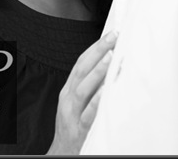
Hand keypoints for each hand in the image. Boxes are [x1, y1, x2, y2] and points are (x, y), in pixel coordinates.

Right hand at [46, 31, 115, 154]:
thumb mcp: (78, 102)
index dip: (96, 46)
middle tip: (115, 36)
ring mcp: (73, 114)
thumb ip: (91, 84)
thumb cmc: (74, 126)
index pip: (81, 63)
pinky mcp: (80, 130)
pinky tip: (108, 90)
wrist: (62, 154)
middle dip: (98, 51)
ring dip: (98, 71)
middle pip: (82, 70)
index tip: (112, 32)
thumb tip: (113, 62)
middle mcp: (69, 99)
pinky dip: (98, 101)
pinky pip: (89, 114)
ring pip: (83, 89)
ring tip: (111, 56)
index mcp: (69, 90)